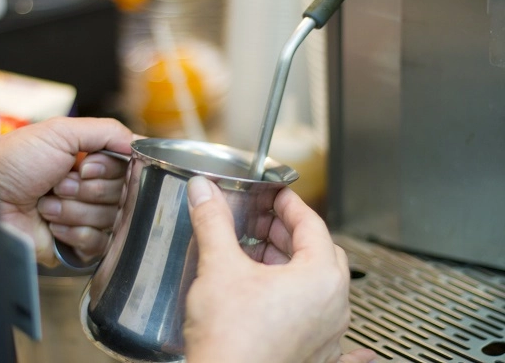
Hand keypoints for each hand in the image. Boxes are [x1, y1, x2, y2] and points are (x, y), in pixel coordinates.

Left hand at [0, 117, 133, 266]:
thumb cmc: (15, 163)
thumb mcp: (60, 132)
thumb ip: (107, 131)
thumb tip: (140, 144)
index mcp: (91, 161)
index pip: (127, 168)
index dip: (108, 170)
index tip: (85, 166)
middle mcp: (92, 189)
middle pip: (122, 194)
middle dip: (87, 190)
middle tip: (58, 184)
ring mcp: (86, 217)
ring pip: (112, 219)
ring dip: (75, 210)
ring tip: (47, 204)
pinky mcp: (79, 246)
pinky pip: (100, 243)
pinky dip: (75, 232)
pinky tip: (53, 225)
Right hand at [183, 176, 375, 362]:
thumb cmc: (232, 343)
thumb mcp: (219, 268)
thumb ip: (213, 222)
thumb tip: (205, 192)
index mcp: (320, 279)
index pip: (312, 224)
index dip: (290, 204)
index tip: (276, 195)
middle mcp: (333, 307)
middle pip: (318, 253)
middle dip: (288, 233)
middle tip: (262, 223)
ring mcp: (327, 334)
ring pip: (317, 285)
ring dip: (291, 264)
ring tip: (260, 256)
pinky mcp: (314, 355)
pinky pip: (317, 318)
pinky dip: (301, 300)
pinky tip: (286, 303)